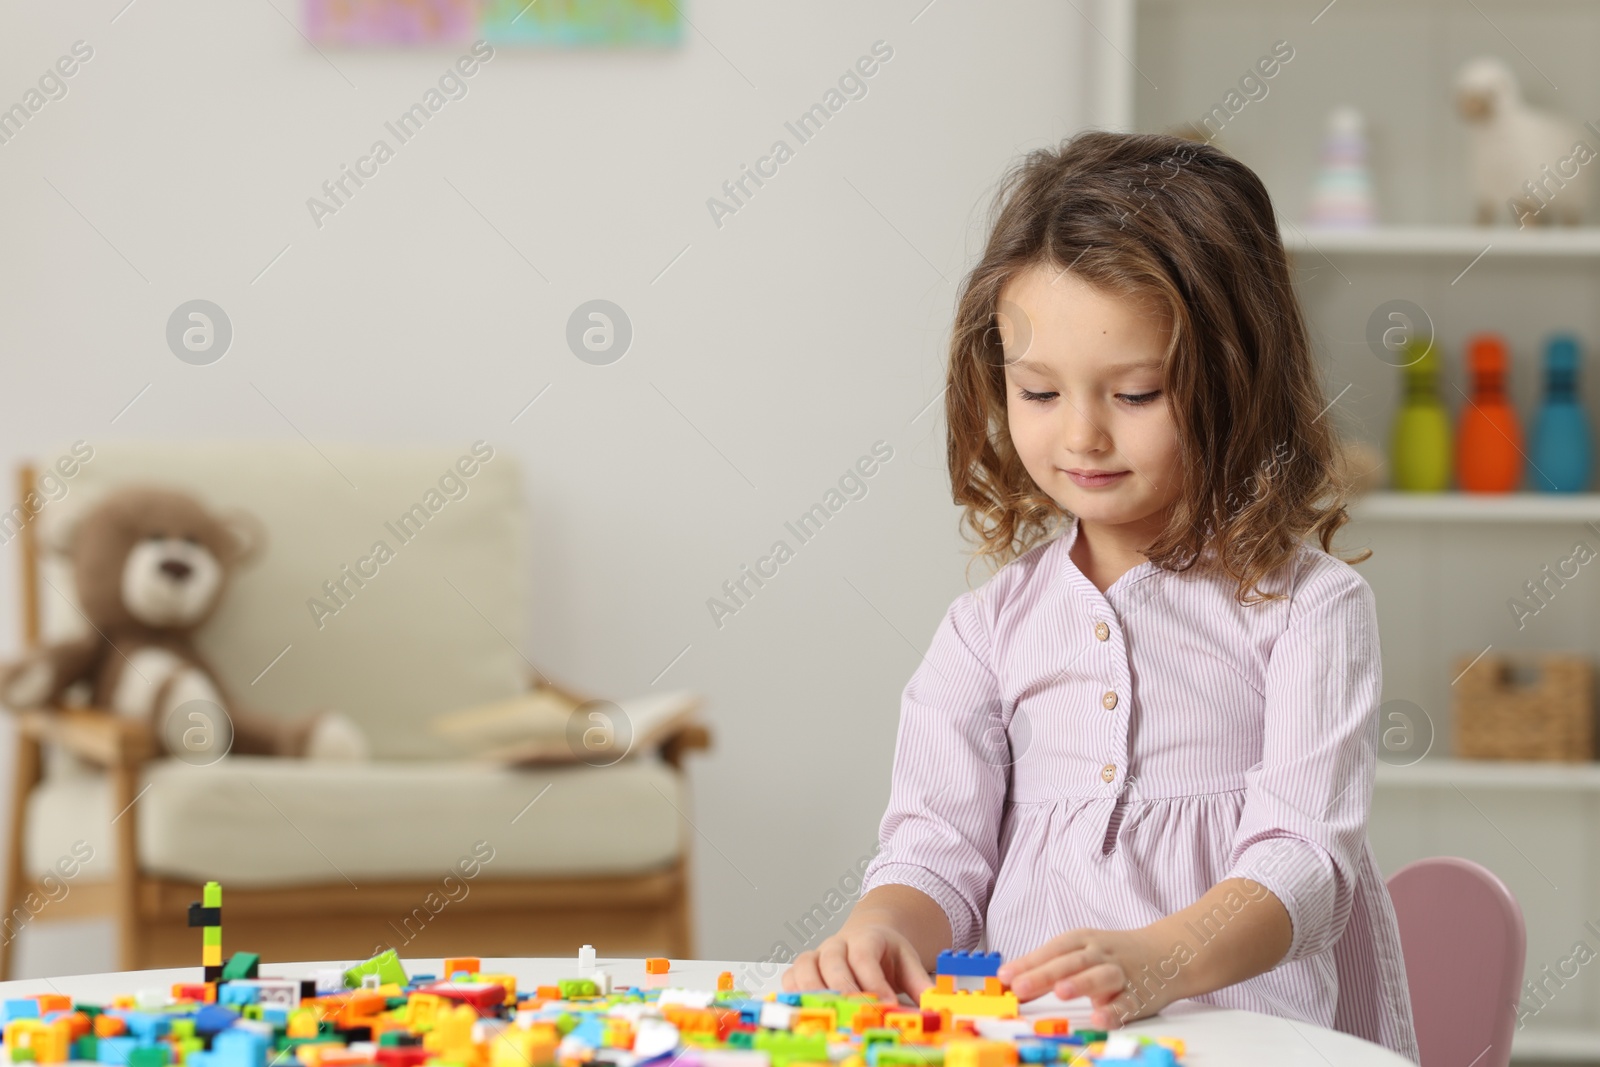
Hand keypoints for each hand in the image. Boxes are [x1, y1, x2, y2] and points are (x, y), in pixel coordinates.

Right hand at [780, 922, 932, 1001]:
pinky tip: (804, 1009)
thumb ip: (920, 983)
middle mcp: (837, 944)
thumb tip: (933, 1005)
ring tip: (828, 1014)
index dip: (873, 982)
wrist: (867, 934)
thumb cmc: (886, 953)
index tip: (885, 1005)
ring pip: (806, 967)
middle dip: (844, 989)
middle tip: (855, 1012)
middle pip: (833, 962)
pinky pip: (791, 977)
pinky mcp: (803, 968)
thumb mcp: (908, 961)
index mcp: (865, 938)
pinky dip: (793, 993)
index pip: (865, 957)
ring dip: (814, 992)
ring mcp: (817, 955)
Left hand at [997, 926, 1175, 1028]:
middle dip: (1044, 974)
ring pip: (1100, 976)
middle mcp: (1100, 954)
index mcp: (1083, 941)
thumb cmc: (1112, 954)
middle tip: (1020, 987)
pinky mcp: (1140, 995)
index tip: (1003, 977)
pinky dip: (1113, 1010)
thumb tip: (1008, 982)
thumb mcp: (1080, 950)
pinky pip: (1126, 1003)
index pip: (1052, 950)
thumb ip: (1047, 966)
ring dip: (1080, 983)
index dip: (1028, 962)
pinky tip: (1098, 1017)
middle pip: (1071, 962)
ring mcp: (1122, 973)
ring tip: (1060, 992)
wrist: (1167, 953)